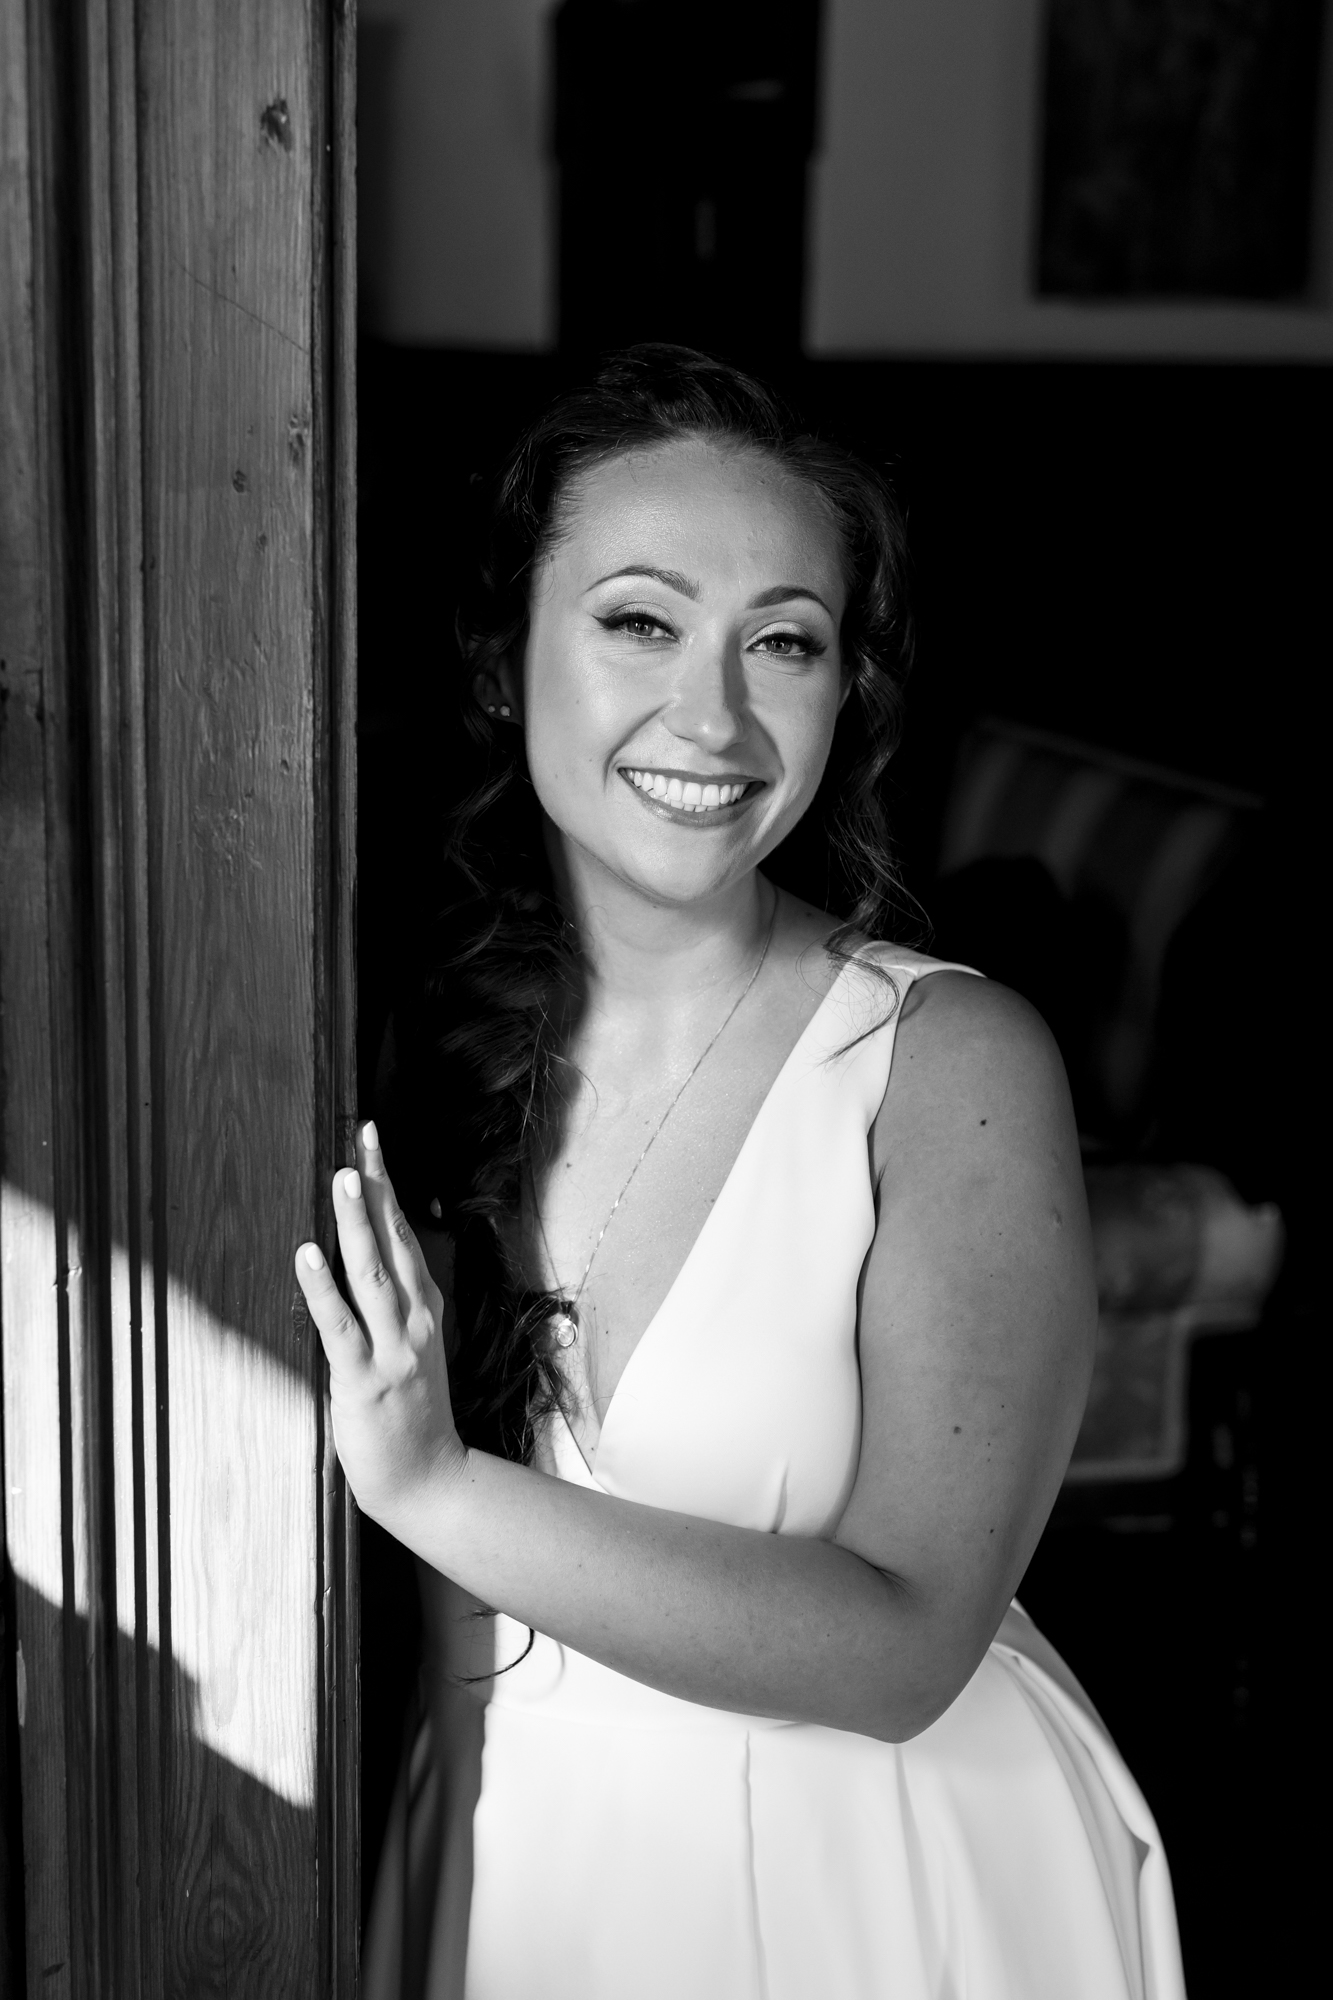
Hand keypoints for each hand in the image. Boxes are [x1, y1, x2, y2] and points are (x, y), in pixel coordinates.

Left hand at [295, 1120, 465, 1529]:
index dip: (388, 1187)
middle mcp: (415, 1321)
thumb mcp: (414, 1349)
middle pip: (394, 1241)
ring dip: (357, 1224)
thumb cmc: (412, 1415)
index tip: (372, 1143)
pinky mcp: (365, 1379)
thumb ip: (395, 1306)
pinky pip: (341, 1325)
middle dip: (377, 1187)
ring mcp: (394, 1350)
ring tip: (344, 1179)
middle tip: (362, 1139)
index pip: (404, 1235)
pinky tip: (308, 1255)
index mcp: (424, 1310)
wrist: (428, 1480)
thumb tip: (362, 1258)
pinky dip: (323, 1288)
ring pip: (372, 1274)